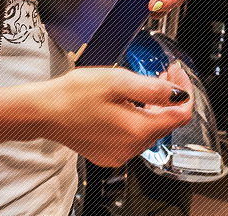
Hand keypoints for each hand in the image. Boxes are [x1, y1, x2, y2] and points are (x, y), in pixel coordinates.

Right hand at [36, 65, 193, 166]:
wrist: (42, 112)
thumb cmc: (73, 95)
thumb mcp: (118, 81)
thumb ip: (152, 89)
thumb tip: (178, 94)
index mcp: (136, 130)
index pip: (180, 115)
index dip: (184, 91)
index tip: (177, 74)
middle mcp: (130, 148)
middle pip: (166, 123)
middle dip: (170, 97)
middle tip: (164, 74)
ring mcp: (118, 153)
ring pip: (150, 130)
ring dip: (154, 107)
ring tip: (146, 85)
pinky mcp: (107, 153)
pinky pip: (133, 137)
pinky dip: (138, 119)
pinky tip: (129, 103)